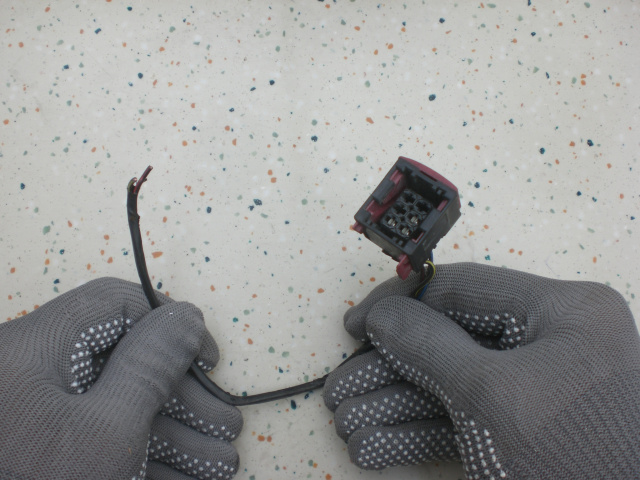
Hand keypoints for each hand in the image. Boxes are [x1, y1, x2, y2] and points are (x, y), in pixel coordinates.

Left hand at [0, 278, 242, 479]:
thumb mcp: (105, 431)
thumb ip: (150, 367)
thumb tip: (186, 318)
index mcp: (37, 349)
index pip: (115, 305)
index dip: (170, 324)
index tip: (206, 361)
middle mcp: (36, 376)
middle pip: (126, 365)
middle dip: (185, 400)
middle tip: (224, 427)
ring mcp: (41, 418)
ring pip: (121, 409)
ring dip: (175, 436)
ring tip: (220, 463)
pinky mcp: (47, 452)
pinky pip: (105, 441)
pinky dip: (145, 458)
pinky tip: (183, 479)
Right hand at [324, 263, 639, 477]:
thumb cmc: (571, 454)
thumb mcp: (491, 394)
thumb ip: (428, 344)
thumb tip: (382, 314)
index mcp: (559, 310)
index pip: (462, 287)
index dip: (400, 302)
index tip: (355, 325)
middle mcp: (548, 340)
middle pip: (448, 340)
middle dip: (389, 370)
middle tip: (341, 390)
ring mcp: (536, 388)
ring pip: (450, 384)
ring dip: (395, 405)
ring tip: (346, 424)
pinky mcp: (526, 431)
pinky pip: (465, 419)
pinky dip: (419, 432)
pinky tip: (375, 446)